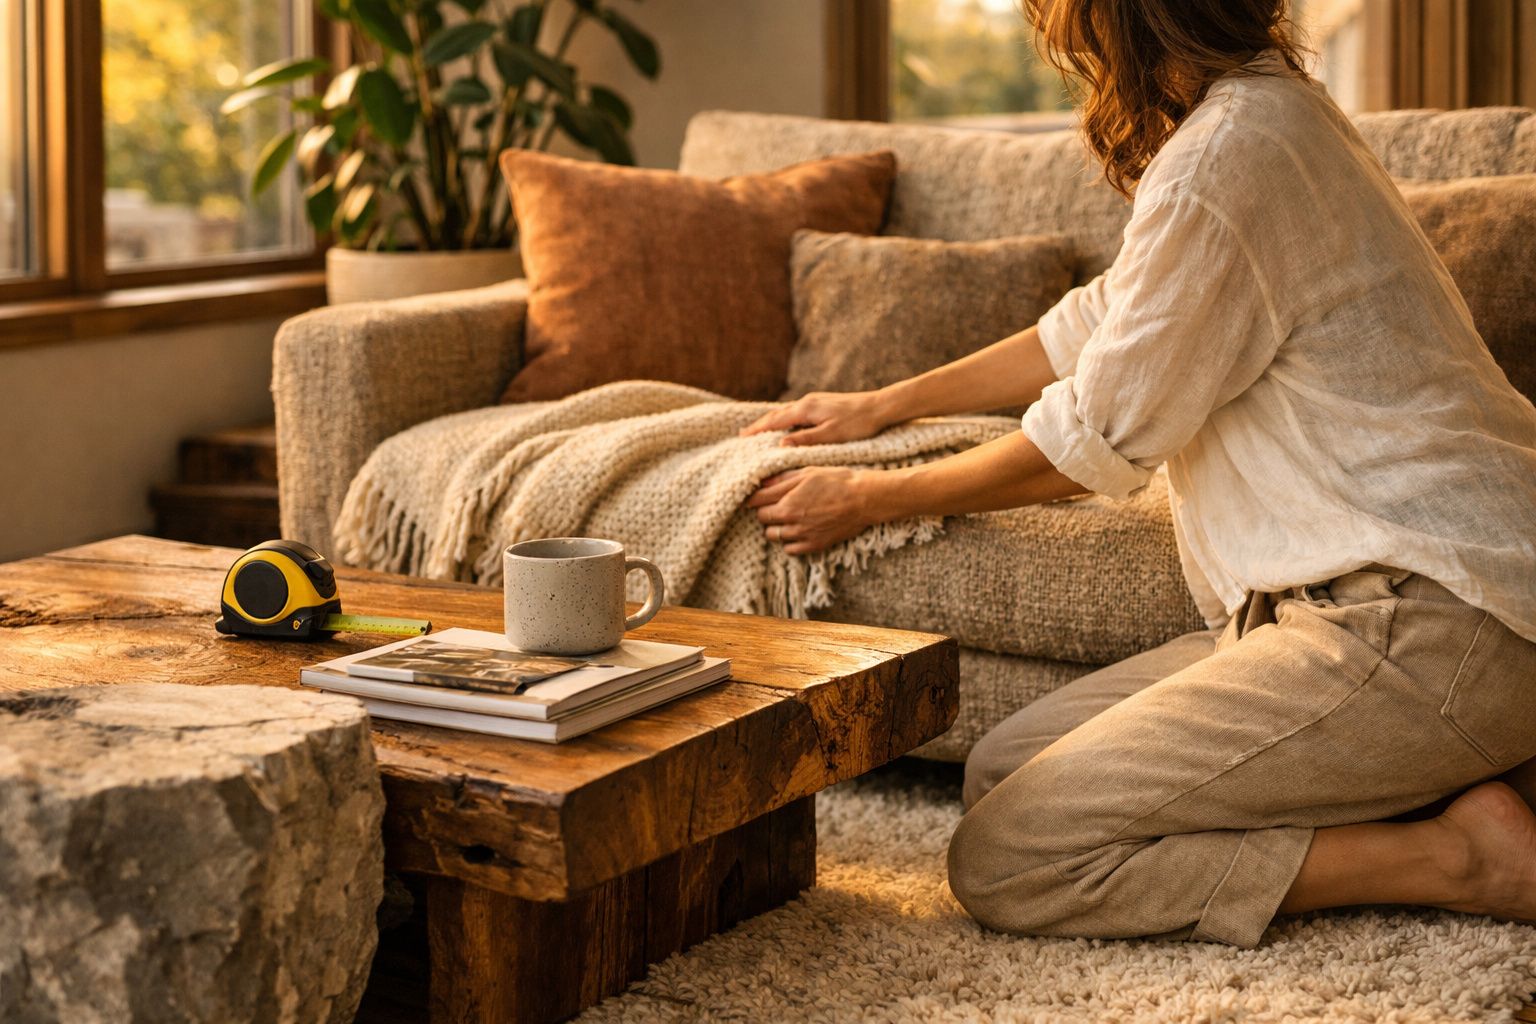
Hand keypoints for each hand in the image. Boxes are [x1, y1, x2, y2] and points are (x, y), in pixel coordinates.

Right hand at [739, 390, 895, 446]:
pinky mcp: (822, 403)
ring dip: (771, 421)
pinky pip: (796, 411)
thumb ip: (805, 440)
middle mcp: (806, 402)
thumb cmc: (857, 424)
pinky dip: (784, 419)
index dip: (757, 430)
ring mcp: (814, 401)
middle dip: (760, 425)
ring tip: (760, 431)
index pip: (774, 421)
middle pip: (777, 414)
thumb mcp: (831, 436)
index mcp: (805, 410)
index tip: (742, 438)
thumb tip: (779, 446)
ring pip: (786, 412)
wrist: (879, 407)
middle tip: (743, 435)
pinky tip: (786, 425)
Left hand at [746, 466, 883, 554]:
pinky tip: (796, 531)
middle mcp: (791, 520)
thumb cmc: (836, 481)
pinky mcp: (814, 545)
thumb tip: (761, 483)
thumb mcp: (807, 473)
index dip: (752, 499)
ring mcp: (802, 535)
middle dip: (764, 511)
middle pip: (762, 519)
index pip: (756, 502)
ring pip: (773, 536)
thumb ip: (782, 480)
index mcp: (787, 500)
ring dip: (775, 527)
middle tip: (774, 505)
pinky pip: (789, 550)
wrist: (863, 499)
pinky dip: (788, 542)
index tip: (752, 498)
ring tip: (785, 518)